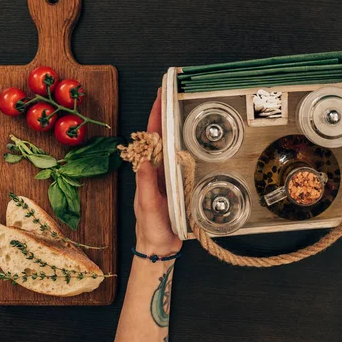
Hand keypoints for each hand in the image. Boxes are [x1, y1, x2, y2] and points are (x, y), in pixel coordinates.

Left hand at [133, 89, 181, 254]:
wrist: (160, 248)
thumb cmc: (151, 229)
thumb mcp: (147, 207)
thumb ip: (145, 186)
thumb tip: (144, 161)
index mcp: (149, 171)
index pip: (152, 136)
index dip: (156, 114)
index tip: (161, 95)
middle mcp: (159, 170)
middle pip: (163, 135)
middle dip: (168, 113)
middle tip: (176, 92)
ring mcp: (170, 176)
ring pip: (175, 146)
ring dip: (179, 126)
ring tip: (187, 108)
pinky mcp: (181, 185)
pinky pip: (185, 161)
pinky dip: (190, 147)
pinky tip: (198, 141)